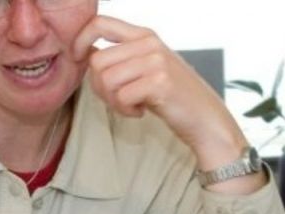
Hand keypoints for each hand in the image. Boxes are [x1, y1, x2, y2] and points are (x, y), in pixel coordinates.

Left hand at [72, 16, 255, 179]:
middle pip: (97, 61)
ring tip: (132, 105)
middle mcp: (150, 43)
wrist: (206, 119)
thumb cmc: (173, 96)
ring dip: (113, 101)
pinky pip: (121, 97)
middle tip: (118, 99)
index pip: (99, 23)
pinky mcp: (160, 83)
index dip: (80, 41)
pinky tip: (141, 111)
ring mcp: (156, 61)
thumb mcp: (147, 67)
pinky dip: (126, 111)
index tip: (78, 60)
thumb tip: (85, 52)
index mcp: (144, 35)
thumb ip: (121, 56)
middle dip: (100, 87)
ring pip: (106, 80)